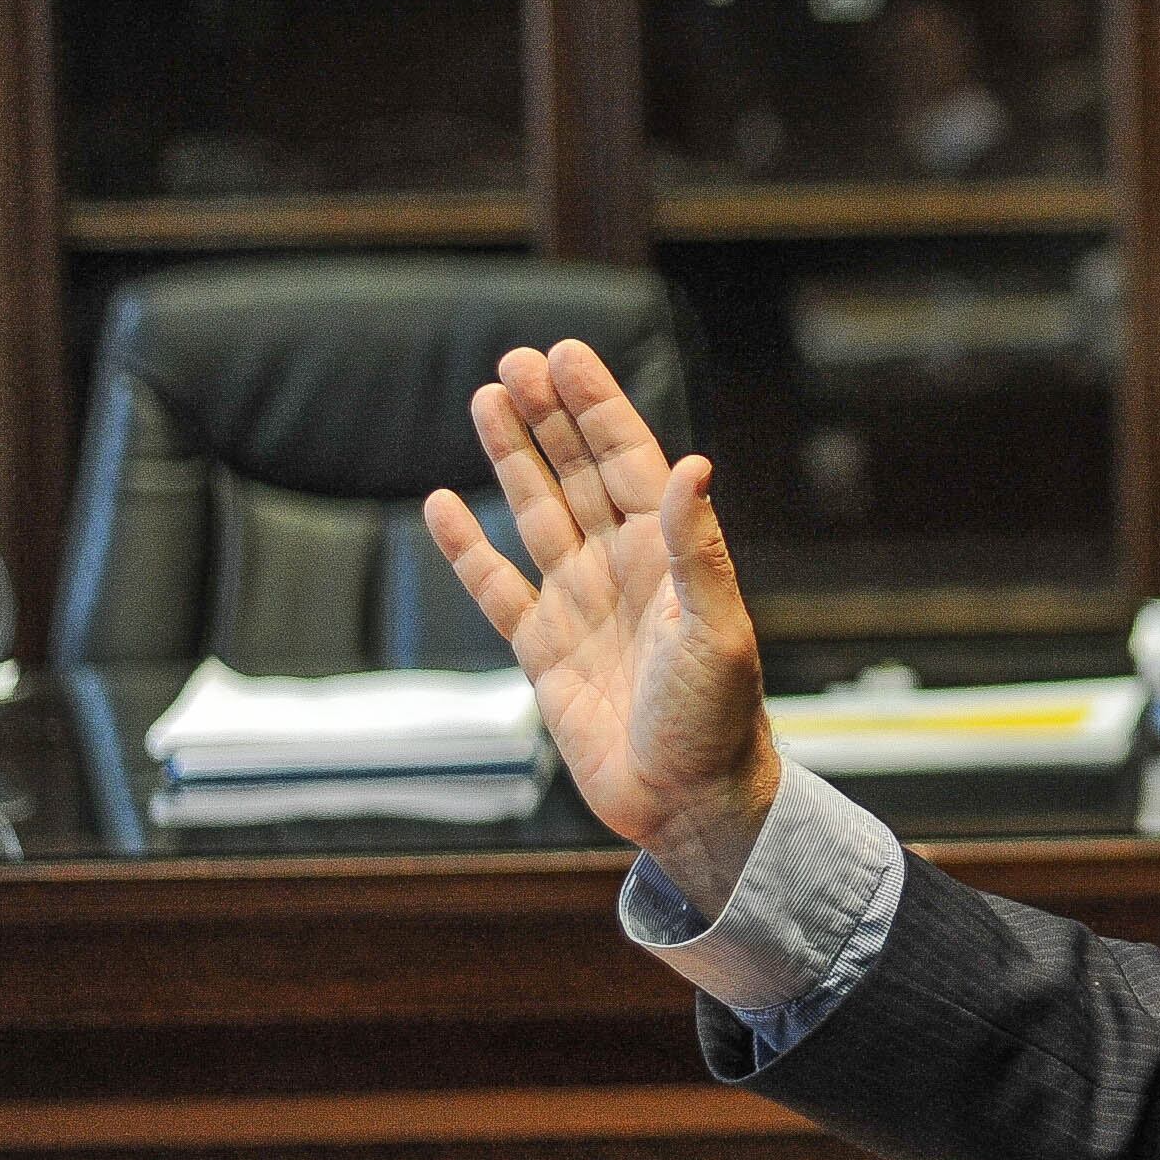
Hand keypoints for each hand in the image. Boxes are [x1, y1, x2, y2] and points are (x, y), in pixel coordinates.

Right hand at [425, 339, 784, 899]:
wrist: (688, 805)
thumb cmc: (718, 721)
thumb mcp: (716, 629)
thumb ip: (697, 548)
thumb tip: (694, 464)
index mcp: (669, 557)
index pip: (628, 461)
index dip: (598, 407)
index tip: (566, 355)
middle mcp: (624, 570)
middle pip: (578, 474)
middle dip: (549, 417)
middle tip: (515, 361)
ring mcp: (581, 607)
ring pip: (537, 515)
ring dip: (512, 459)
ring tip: (486, 400)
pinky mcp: (543, 653)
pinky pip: (497, 588)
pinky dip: (469, 549)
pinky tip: (442, 504)